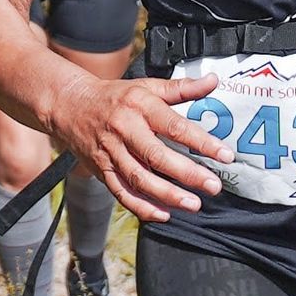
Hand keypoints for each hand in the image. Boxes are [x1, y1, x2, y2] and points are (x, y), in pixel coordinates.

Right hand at [57, 73, 224, 224]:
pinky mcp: (102, 170)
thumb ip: (182, 88)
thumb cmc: (116, 97)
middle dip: (187, 174)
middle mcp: (125, 130)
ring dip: (167, 195)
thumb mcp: (147, 86)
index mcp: (140, 107)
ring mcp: (111, 153)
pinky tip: (163, 214)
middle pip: (157, 156)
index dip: (202, 142)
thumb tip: (213, 81)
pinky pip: (122, 193)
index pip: (175, 126)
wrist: (70, 105)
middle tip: (213, 186)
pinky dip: (142, 207)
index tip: (225, 155)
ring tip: (194, 204)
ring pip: (139, 179)